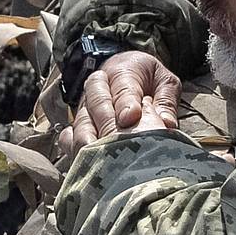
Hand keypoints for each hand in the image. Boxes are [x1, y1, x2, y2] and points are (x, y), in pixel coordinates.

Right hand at [58, 51, 179, 157]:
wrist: (125, 72)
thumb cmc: (149, 80)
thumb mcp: (164, 82)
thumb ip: (166, 100)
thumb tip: (167, 124)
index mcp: (123, 72)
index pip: (123, 87)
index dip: (126, 103)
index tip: (131, 118)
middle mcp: (98, 88)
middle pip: (96, 102)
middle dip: (106, 121)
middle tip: (118, 141)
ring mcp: (86, 108)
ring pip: (81, 121)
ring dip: (89, 138)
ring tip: (99, 157)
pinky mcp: (78, 125)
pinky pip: (69, 136)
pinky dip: (74, 148)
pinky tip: (84, 162)